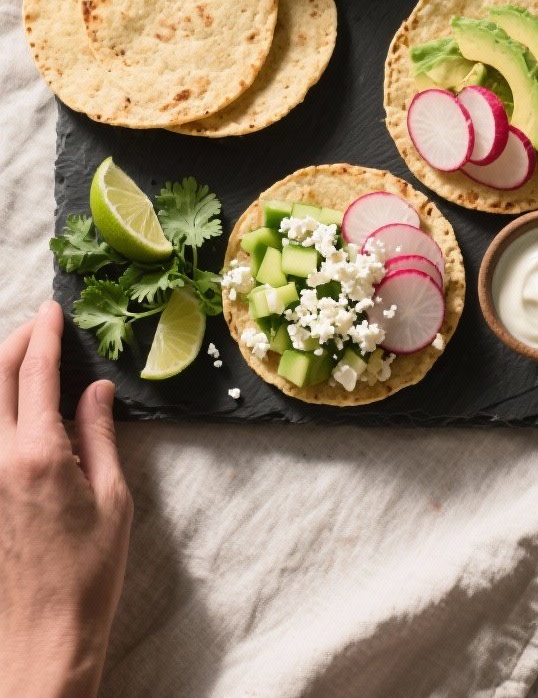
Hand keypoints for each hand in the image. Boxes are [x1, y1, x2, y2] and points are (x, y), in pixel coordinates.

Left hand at [0, 301, 131, 697]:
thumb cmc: (88, 575)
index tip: (54, 310)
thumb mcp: (113, 500)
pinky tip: (14, 409)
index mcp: (37, 454)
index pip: (34, 372)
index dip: (44, 333)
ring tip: (24, 359)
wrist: (43, 637)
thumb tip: (95, 391)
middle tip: (39, 324)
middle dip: (16, 340)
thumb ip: (99, 436)